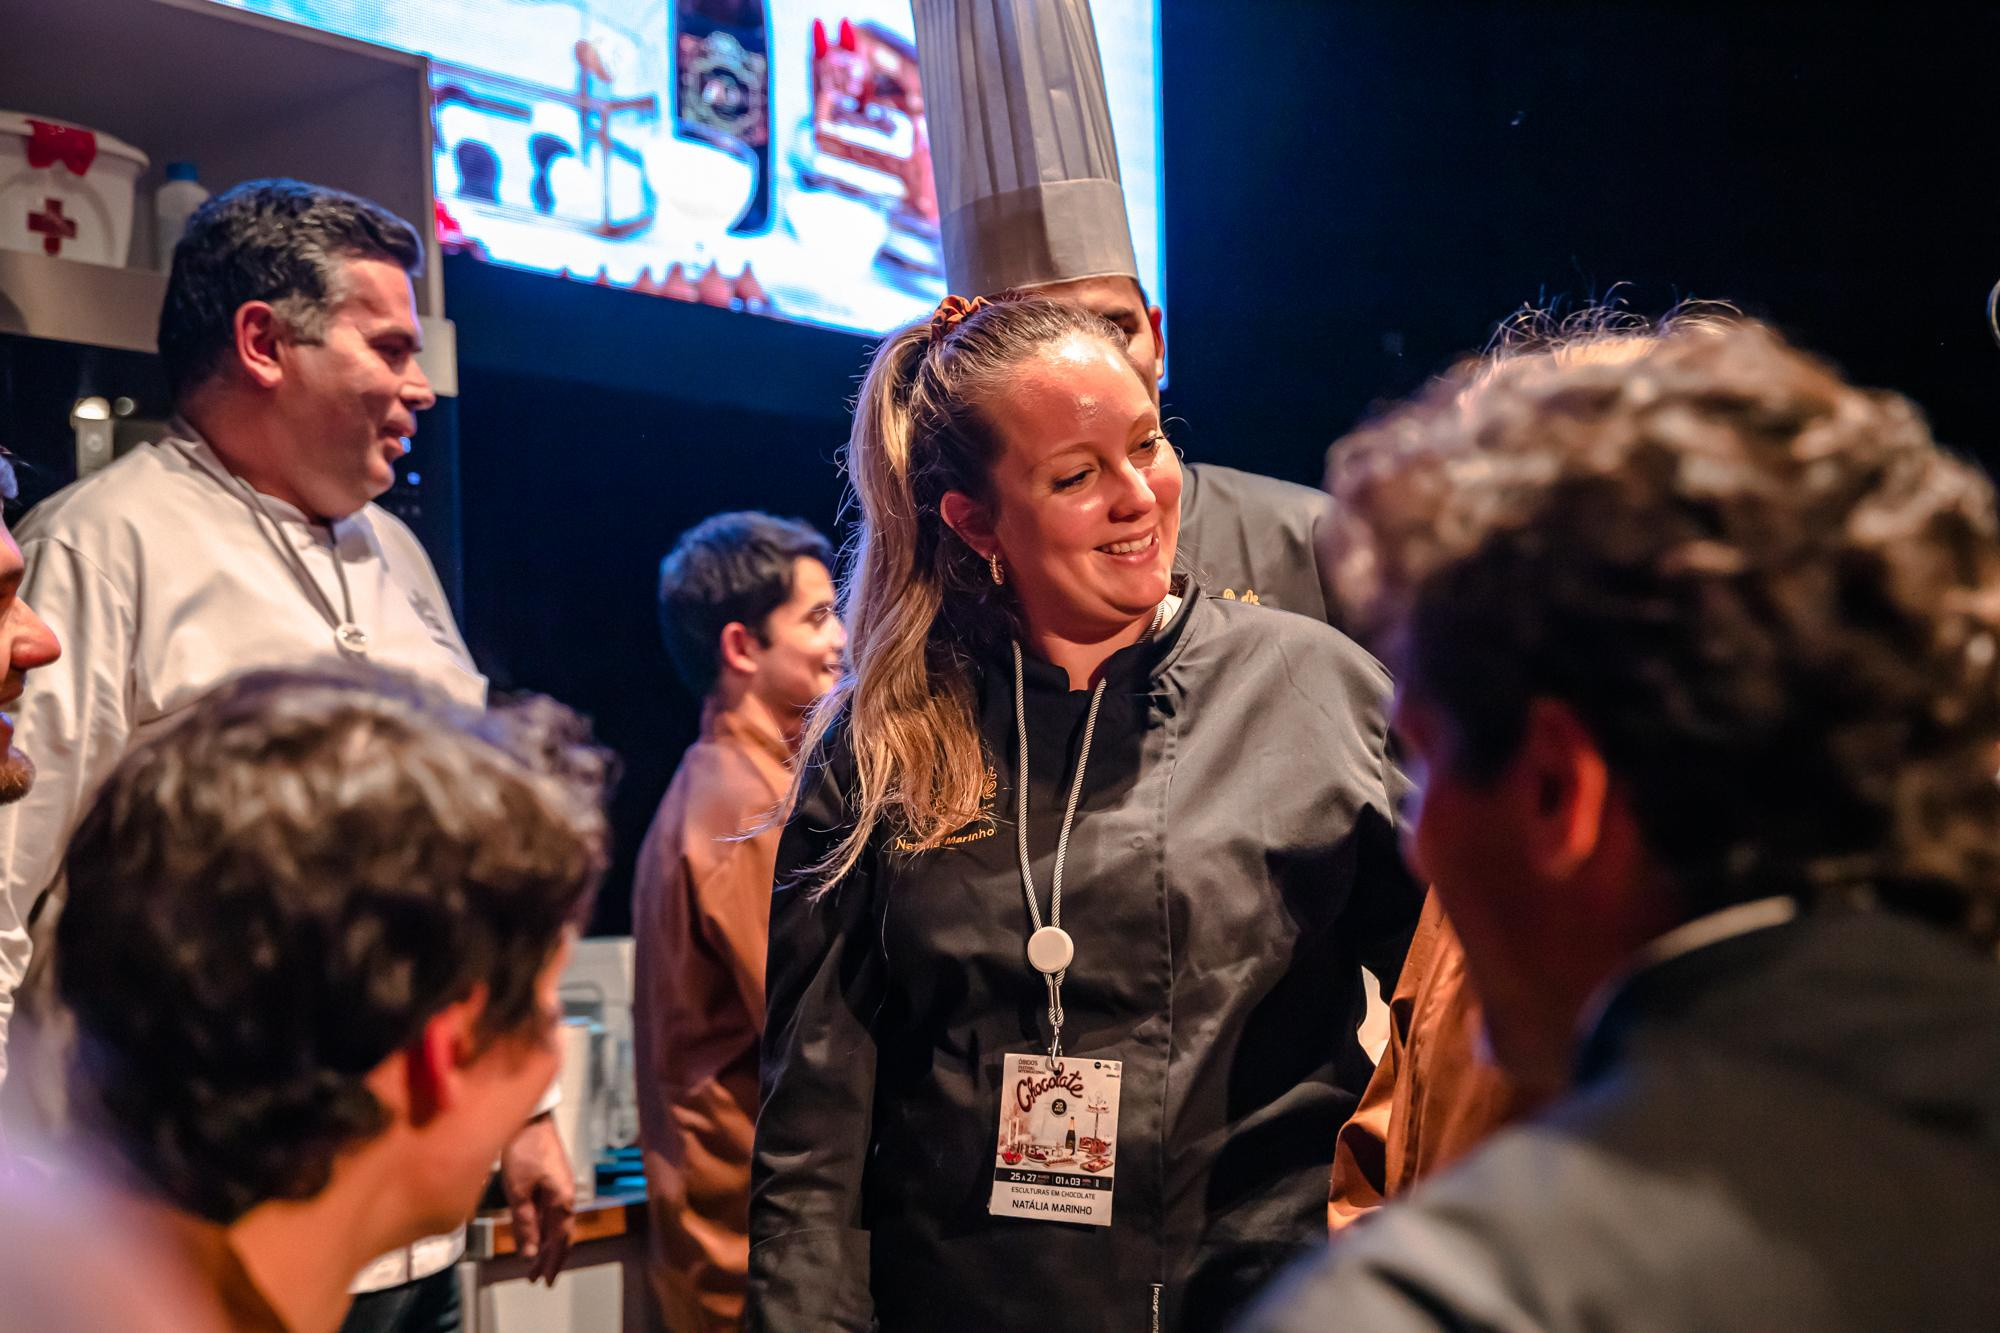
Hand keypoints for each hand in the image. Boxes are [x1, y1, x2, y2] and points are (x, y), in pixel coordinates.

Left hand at [499, 1111, 575, 1284]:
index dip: (553, 1262)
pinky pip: (550, 1211)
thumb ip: (525, 1224)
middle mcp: (566, 1195)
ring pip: (555, 1223)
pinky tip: (533, 1232)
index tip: (545, 1281)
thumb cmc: (524, 1150)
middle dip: (549, 1258)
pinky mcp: (552, 1179)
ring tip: (532, 1261)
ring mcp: (560, 1186)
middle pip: (561, 1234)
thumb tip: (530, 1254)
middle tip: (536, 1279)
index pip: (561, 1240)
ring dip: (545, 1244)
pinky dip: (542, 1227)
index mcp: (563, 1200)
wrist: (530, 1118)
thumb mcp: (518, 1192)